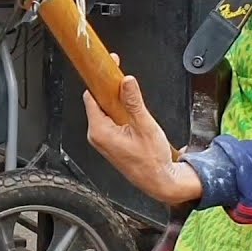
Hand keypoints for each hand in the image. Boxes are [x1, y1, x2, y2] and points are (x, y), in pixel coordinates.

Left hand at [83, 63, 201, 206]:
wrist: (160, 182)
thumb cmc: (153, 162)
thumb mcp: (145, 126)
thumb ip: (134, 102)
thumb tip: (127, 82)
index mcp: (99, 131)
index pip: (91, 96)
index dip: (100, 80)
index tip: (108, 68)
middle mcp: (96, 136)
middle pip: (97, 102)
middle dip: (110, 89)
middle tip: (122, 77)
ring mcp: (102, 140)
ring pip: (105, 111)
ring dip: (116, 101)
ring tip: (129, 95)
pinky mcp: (110, 142)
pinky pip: (110, 120)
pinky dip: (118, 111)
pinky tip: (130, 110)